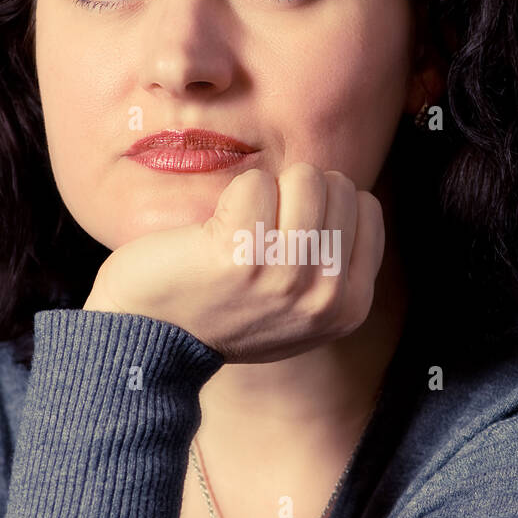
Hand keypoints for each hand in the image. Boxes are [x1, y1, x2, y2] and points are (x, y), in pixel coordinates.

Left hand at [81, 163, 384, 362]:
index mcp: (350, 307)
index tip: (287, 238)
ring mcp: (288, 275)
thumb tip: (351, 197)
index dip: (322, 206)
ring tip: (238, 233)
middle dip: (295, 195)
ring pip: (304, 178)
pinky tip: (214, 232)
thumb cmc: (222, 308)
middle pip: (338, 187)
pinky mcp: (244, 252)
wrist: (151, 339)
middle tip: (258, 238)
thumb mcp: (300, 307)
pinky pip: (255, 182)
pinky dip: (231, 194)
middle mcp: (326, 295)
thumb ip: (334, 264)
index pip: (366, 208)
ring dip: (265, 192)